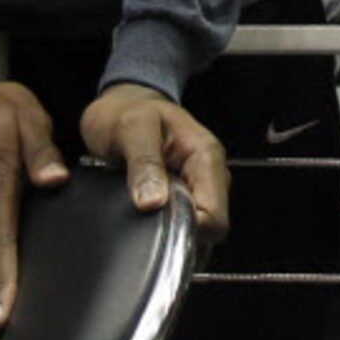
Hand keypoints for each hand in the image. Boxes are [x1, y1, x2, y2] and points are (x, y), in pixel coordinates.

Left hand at [81, 82, 229, 244]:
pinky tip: (146, 223)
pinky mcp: (185, 196)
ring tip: (143, 224)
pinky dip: (167, 232)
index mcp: (206, 157)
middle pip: (210, 229)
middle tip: (145, 227)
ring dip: (172, 235)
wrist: (123, 103)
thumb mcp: (131, 128)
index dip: (188, 231)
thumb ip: (144, 163)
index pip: (215, 216)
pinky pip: (184, 226)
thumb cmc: (128, 111)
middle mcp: (209, 175)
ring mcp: (198, 187)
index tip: (157, 229)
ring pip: (198, 232)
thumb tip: (153, 202)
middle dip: (180, 236)